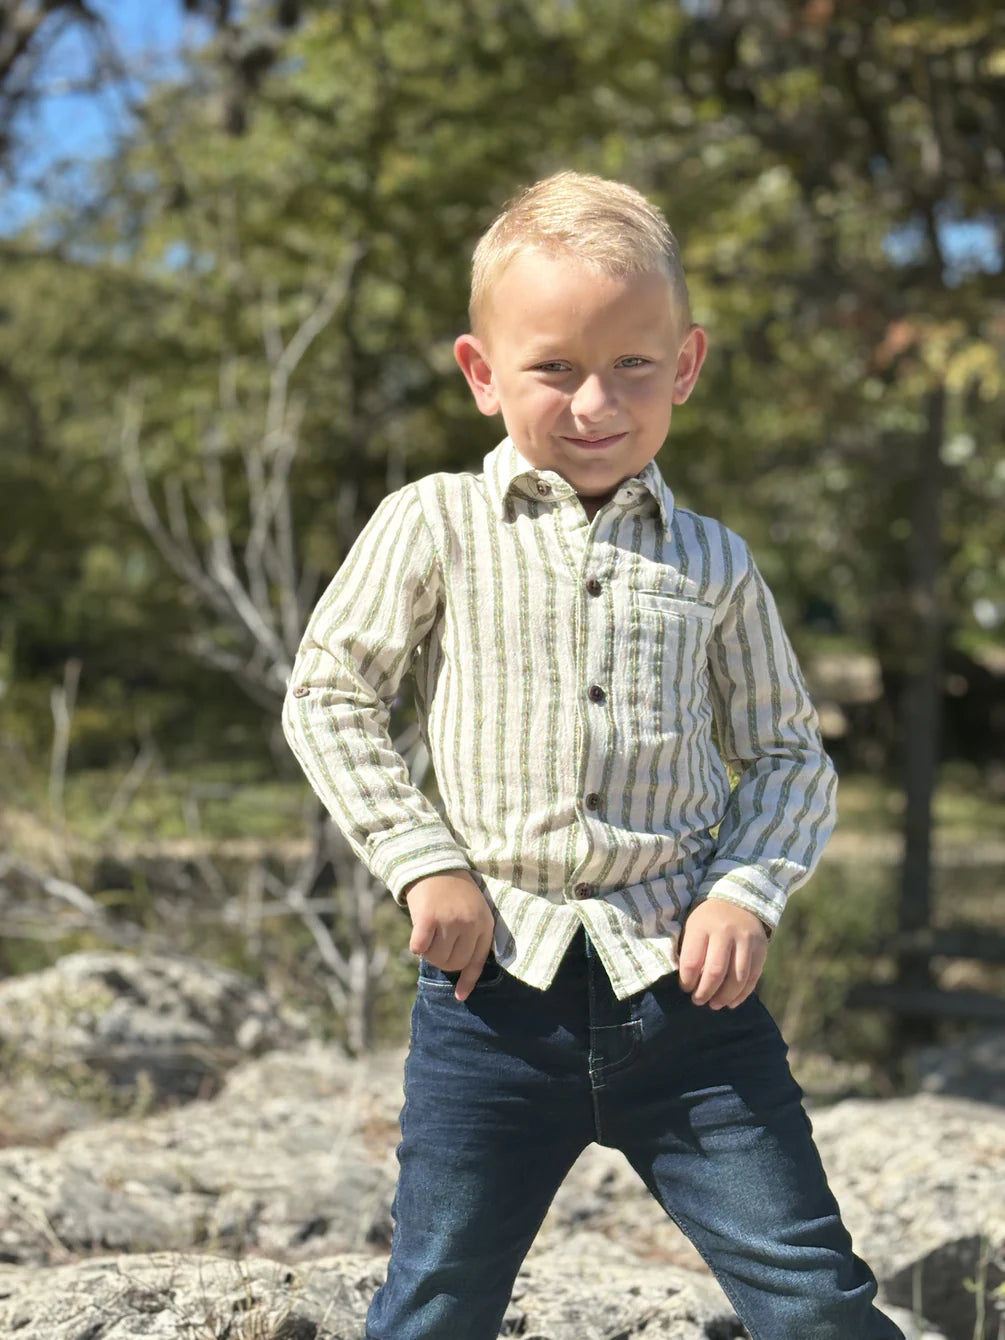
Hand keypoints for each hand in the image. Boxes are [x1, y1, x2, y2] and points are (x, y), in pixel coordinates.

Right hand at [403, 869, 494, 1001]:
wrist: (434, 863)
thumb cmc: (453, 891)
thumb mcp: (473, 910)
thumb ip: (471, 936)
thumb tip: (461, 972)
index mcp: (484, 923)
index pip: (477, 961)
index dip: (468, 981)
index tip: (459, 996)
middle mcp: (470, 924)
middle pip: (453, 964)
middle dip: (442, 959)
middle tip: (435, 942)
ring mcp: (450, 921)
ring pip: (436, 958)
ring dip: (428, 951)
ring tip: (429, 932)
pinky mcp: (429, 918)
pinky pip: (420, 948)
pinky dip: (416, 944)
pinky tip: (418, 932)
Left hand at [678, 900, 768, 1009]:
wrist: (738, 900)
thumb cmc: (708, 920)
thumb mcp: (693, 927)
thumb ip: (690, 951)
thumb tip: (689, 984)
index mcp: (702, 926)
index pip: (692, 961)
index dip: (687, 981)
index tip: (685, 988)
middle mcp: (726, 932)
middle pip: (716, 972)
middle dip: (705, 992)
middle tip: (698, 1001)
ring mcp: (746, 940)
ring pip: (737, 978)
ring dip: (724, 997)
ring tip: (714, 1005)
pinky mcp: (761, 948)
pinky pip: (753, 977)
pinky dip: (742, 994)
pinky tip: (731, 1002)